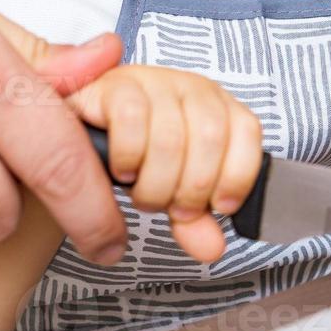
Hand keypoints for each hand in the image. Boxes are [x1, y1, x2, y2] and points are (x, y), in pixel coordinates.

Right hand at [72, 66, 263, 261]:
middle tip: (170, 206)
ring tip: (141, 191)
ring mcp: (155, 81)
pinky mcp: (115, 85)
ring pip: (171, 137)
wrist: (84, 132)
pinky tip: (123, 169)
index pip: (247, 130)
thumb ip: (194, 218)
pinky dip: (128, 156)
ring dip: (155, 182)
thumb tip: (212, 249)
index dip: (238, 175)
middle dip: (191, 188)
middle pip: (210, 138)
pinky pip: (131, 120)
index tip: (220, 206)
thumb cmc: (137, 157)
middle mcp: (191, 87)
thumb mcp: (173, 189)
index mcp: (218, 106)